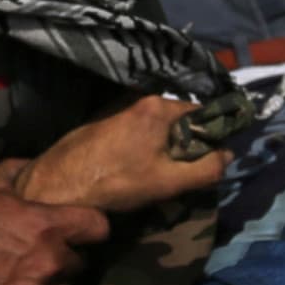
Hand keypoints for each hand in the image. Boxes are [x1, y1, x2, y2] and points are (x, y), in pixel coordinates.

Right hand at [0, 165, 106, 284]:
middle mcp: (50, 264)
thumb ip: (18, 171)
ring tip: (25, 276)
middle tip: (41, 252)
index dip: (91, 226)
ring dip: (51, 283)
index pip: (99, 227)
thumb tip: (37, 166)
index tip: (80, 228)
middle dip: (65, 256)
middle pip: (81, 262)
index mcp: (46, 227)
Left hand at [15, 97, 230, 213]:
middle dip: (184, 145)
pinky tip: (132, 170)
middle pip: (178, 120)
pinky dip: (142, 147)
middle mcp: (138, 98)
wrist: (56, 185)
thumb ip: (206, 169)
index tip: (210, 160)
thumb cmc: (115, 183)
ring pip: (156, 128)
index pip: (201, 113)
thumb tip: (228, 155)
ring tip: (154, 176)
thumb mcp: (168, 182)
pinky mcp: (102, 120)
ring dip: (162, 149)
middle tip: (179, 175)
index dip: (211, 137)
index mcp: (158, 106)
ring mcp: (117, 107)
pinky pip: (136, 131)